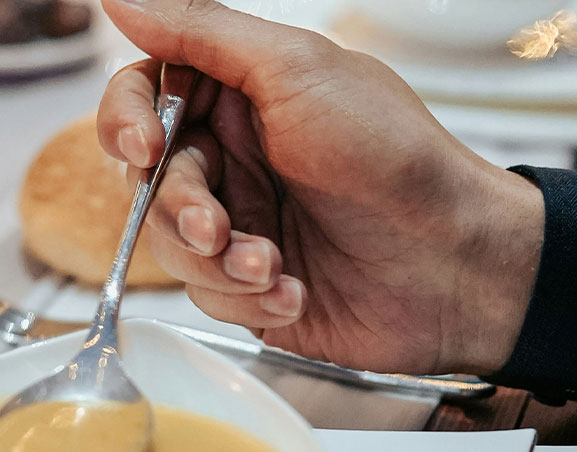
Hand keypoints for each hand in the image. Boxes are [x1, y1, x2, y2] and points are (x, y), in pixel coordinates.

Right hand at [97, 0, 544, 374]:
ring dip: (219, 261)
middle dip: (180, 209)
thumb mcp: (297, 71)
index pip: (142, 96)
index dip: (126, 123)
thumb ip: (200, 34)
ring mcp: (241, 222)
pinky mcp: (250, 284)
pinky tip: (293, 288)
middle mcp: (234, 157)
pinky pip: (207, 296)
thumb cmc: (396, 161)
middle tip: (218, 225)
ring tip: (271, 263)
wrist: (454, 265)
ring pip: (170, 245)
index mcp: (239, 95)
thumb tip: (122, 1)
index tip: (145, 149)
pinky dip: (248, 297)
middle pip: (146, 180)